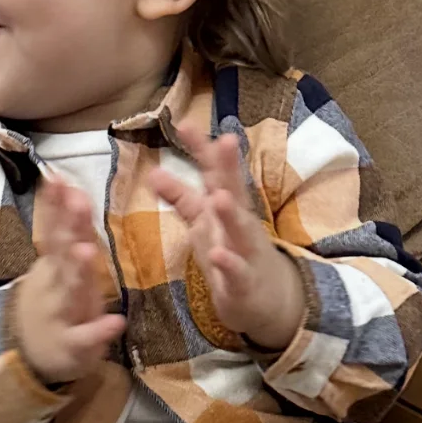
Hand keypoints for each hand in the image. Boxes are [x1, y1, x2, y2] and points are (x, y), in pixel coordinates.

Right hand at [12, 177, 125, 385]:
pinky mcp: (72, 345)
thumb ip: (64, 228)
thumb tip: (68, 183)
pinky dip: (99, 331)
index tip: (57, 177)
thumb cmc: (51, 299)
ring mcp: (62, 313)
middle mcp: (55, 284)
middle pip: (61, 253)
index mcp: (54, 264)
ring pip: (70, 291)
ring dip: (77, 271)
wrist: (27, 354)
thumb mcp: (54, 265)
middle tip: (78, 201)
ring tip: (87, 251)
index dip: (56, 204)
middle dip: (69, 227)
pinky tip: (116, 322)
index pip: (55, 228)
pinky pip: (85, 337)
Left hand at [150, 120, 304, 350]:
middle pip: (234, 190)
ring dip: (230, 213)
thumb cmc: (233, 252)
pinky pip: (237, 273)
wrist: (269, 300)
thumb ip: (181, 198)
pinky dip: (229, 264)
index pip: (214, 172)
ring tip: (219, 197)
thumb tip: (152, 172)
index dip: (201, 150)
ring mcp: (245, 252)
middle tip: (225, 140)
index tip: (185, 123)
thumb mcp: (204, 222)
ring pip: (239, 230)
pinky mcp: (245, 283)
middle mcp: (239, 223)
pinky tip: (219, 255)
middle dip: (229, 167)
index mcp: (226, 205)